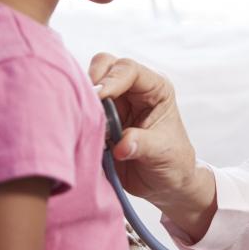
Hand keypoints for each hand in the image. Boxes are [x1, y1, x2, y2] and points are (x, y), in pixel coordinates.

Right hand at [89, 54, 212, 226]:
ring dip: (81, 98)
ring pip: (88, 84)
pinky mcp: (99, 118)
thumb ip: (142, 145)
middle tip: (86, 106)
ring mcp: (114, 102)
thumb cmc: (173, 163)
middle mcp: (133, 90)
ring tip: (80, 119)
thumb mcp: (162, 153)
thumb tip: (121, 145)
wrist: (164, 184)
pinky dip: (75, 113)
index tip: (99, 97)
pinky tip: (75, 128)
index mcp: (155, 88)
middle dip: (92, 81)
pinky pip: (81, 106)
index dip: (111, 79)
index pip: (129, 69)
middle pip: (104, 65)